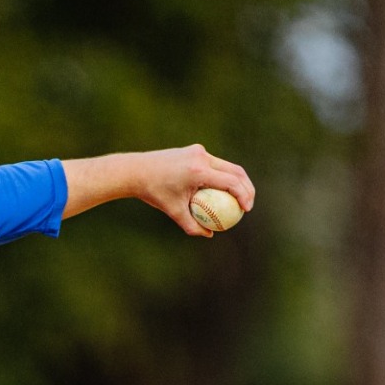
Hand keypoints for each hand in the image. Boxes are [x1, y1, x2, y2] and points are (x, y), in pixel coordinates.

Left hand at [133, 145, 254, 237]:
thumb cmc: (153, 192)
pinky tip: (222, 191)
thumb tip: (209, 234)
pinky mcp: (195, 150)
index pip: (231, 182)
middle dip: (247, 188)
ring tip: (240, 198)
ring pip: (226, 166)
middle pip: (235, 171)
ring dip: (236, 181)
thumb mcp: (172, 211)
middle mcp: (201, 157)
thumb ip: (191, 225)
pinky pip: (214, 164)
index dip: (244, 195)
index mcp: (198, 171)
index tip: (246, 210)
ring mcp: (199, 151)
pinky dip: (222, 176)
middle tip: (248, 204)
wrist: (136, 170)